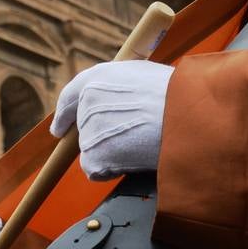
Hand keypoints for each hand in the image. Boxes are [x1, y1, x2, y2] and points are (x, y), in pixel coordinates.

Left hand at [50, 60, 173, 180]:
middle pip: (85, 128)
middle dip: (103, 137)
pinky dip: (111, 171)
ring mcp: (89, 128)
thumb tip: (116, 104)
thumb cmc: (177, 96)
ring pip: (93, 150)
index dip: (64, 115)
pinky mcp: (94, 155)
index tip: (58, 129)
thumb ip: (120, 88)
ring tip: (140, 144)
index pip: (71, 96)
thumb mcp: (144, 76)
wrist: (189, 115)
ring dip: (112, 153)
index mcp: (98, 77)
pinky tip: (134, 159)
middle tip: (132, 137)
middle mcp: (87, 100)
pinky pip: (96, 170)